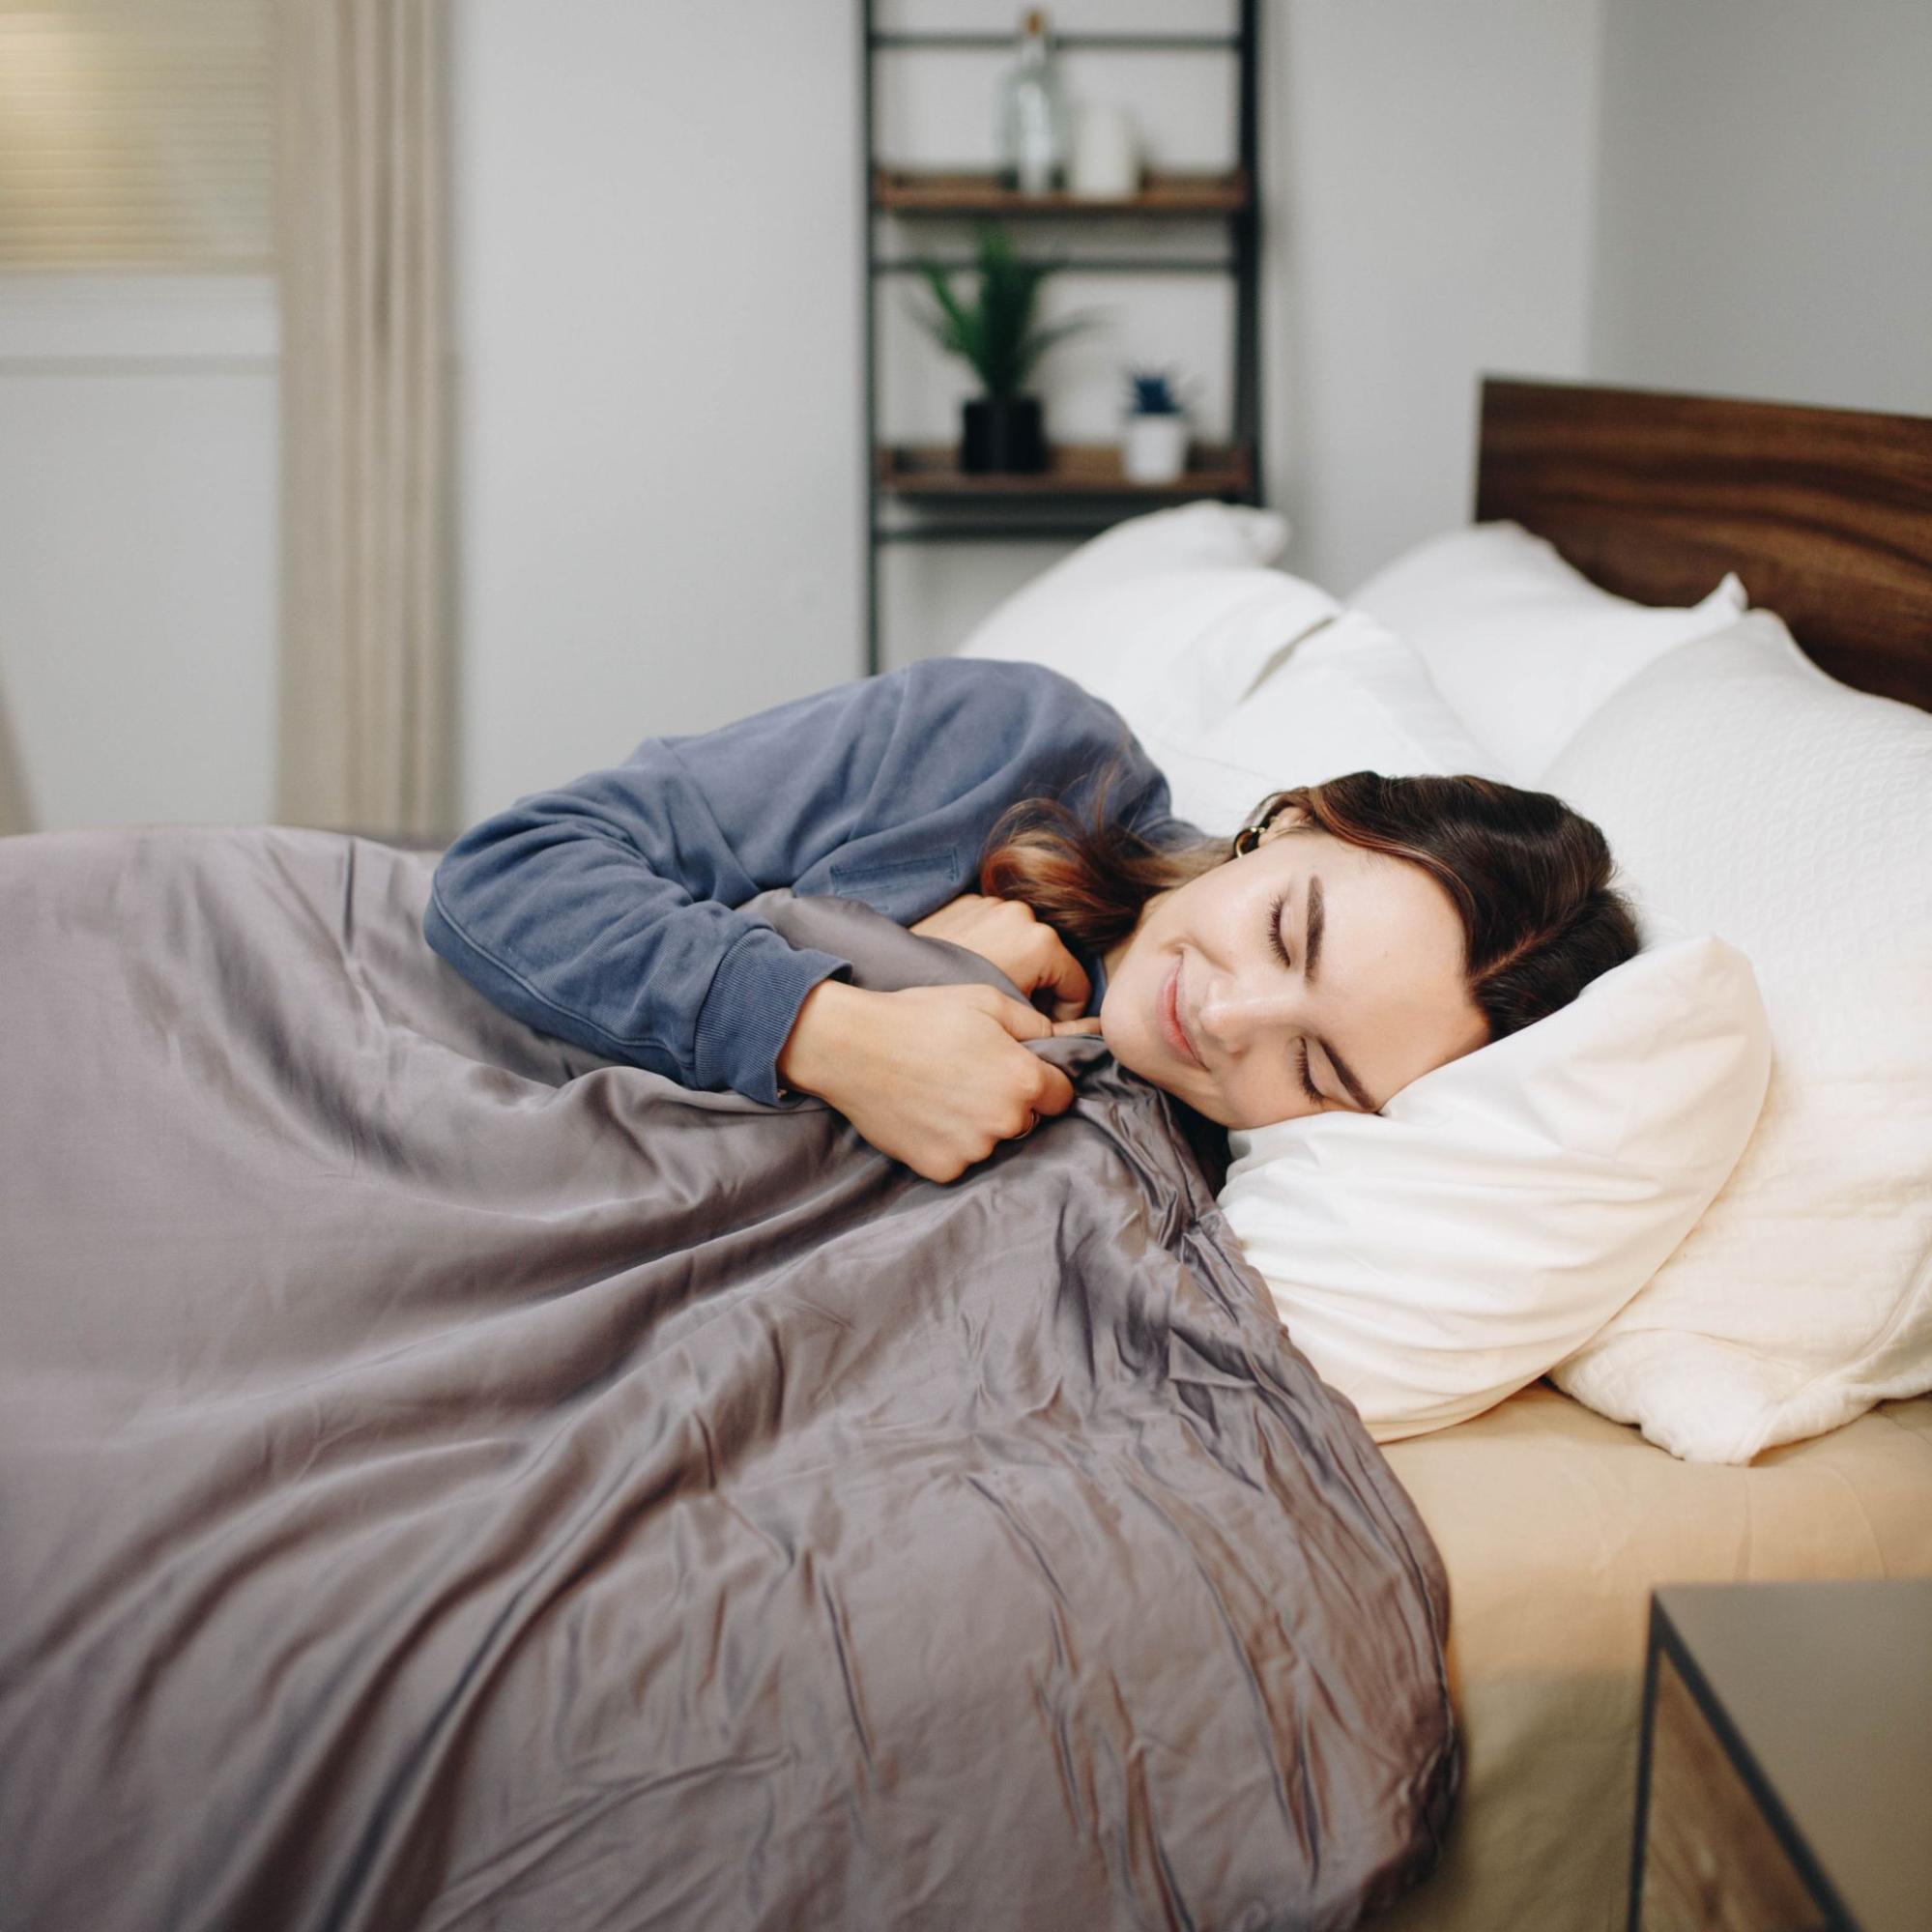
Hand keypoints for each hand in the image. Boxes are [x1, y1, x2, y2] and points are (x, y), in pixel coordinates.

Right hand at [776, 980, 1099, 1182]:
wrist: (852, 1047)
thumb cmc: (920, 1017)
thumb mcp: (986, 1001)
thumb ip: (1035, 1026)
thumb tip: (1064, 1044)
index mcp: (1024, 1080)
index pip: (1062, 1094)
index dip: (1042, 1079)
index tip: (1015, 1069)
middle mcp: (1006, 1121)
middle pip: (1027, 1119)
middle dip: (1010, 1102)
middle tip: (970, 1076)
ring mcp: (973, 1150)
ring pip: (993, 1141)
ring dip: (979, 1124)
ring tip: (943, 1092)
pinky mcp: (942, 1168)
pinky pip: (960, 1158)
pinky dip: (948, 1142)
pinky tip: (926, 1113)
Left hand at [908, 893, 1091, 1020]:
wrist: (887, 976)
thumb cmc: (950, 1004)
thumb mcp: (1008, 1021)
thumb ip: (1048, 1029)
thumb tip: (1077, 1037)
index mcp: (1042, 943)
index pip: (1077, 987)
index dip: (1061, 1018)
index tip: (1033, 1033)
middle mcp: (1024, 915)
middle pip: (1050, 966)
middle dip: (1035, 992)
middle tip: (1002, 1016)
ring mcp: (995, 903)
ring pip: (1022, 947)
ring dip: (1012, 969)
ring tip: (979, 990)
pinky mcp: (969, 901)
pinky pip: (994, 930)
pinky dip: (988, 948)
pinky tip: (964, 969)